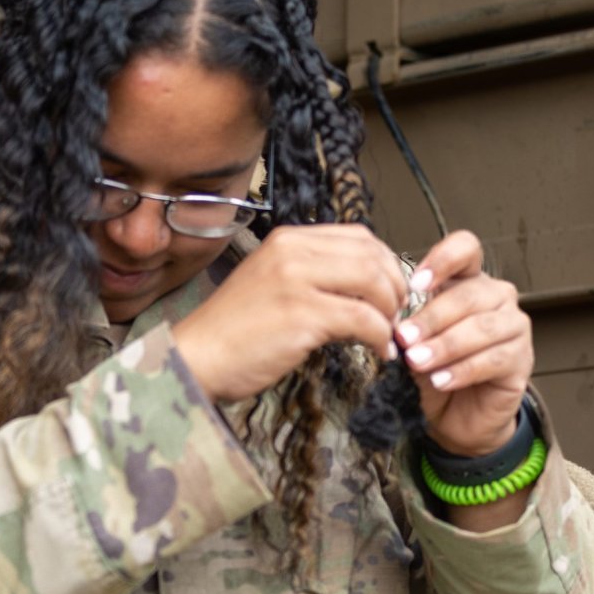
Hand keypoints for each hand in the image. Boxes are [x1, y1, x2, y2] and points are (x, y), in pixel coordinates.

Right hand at [173, 224, 406, 402]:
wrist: (196, 357)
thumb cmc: (233, 331)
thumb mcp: (271, 283)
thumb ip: (312, 275)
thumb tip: (365, 287)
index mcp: (286, 240)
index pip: (359, 236)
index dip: (386, 263)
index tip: (391, 291)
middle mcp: (292, 252)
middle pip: (372, 256)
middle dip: (396, 288)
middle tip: (396, 316)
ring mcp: (296, 281)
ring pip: (374, 283)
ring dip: (391, 313)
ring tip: (388, 335)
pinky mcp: (302, 315)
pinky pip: (364, 320)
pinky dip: (381, 338)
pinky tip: (379, 352)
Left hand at [397, 230, 532, 456]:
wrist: (453, 415)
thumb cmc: (431, 369)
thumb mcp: (412, 340)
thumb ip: (406, 323)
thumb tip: (390, 319)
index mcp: (466, 280)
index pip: (465, 249)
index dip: (443, 260)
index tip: (415, 284)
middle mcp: (495, 297)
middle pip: (470, 294)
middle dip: (432, 317)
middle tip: (404, 338)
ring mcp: (513, 327)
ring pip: (483, 327)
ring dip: (446, 345)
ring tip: (418, 361)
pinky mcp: (522, 359)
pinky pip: (494, 359)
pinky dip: (463, 369)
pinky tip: (441, 380)